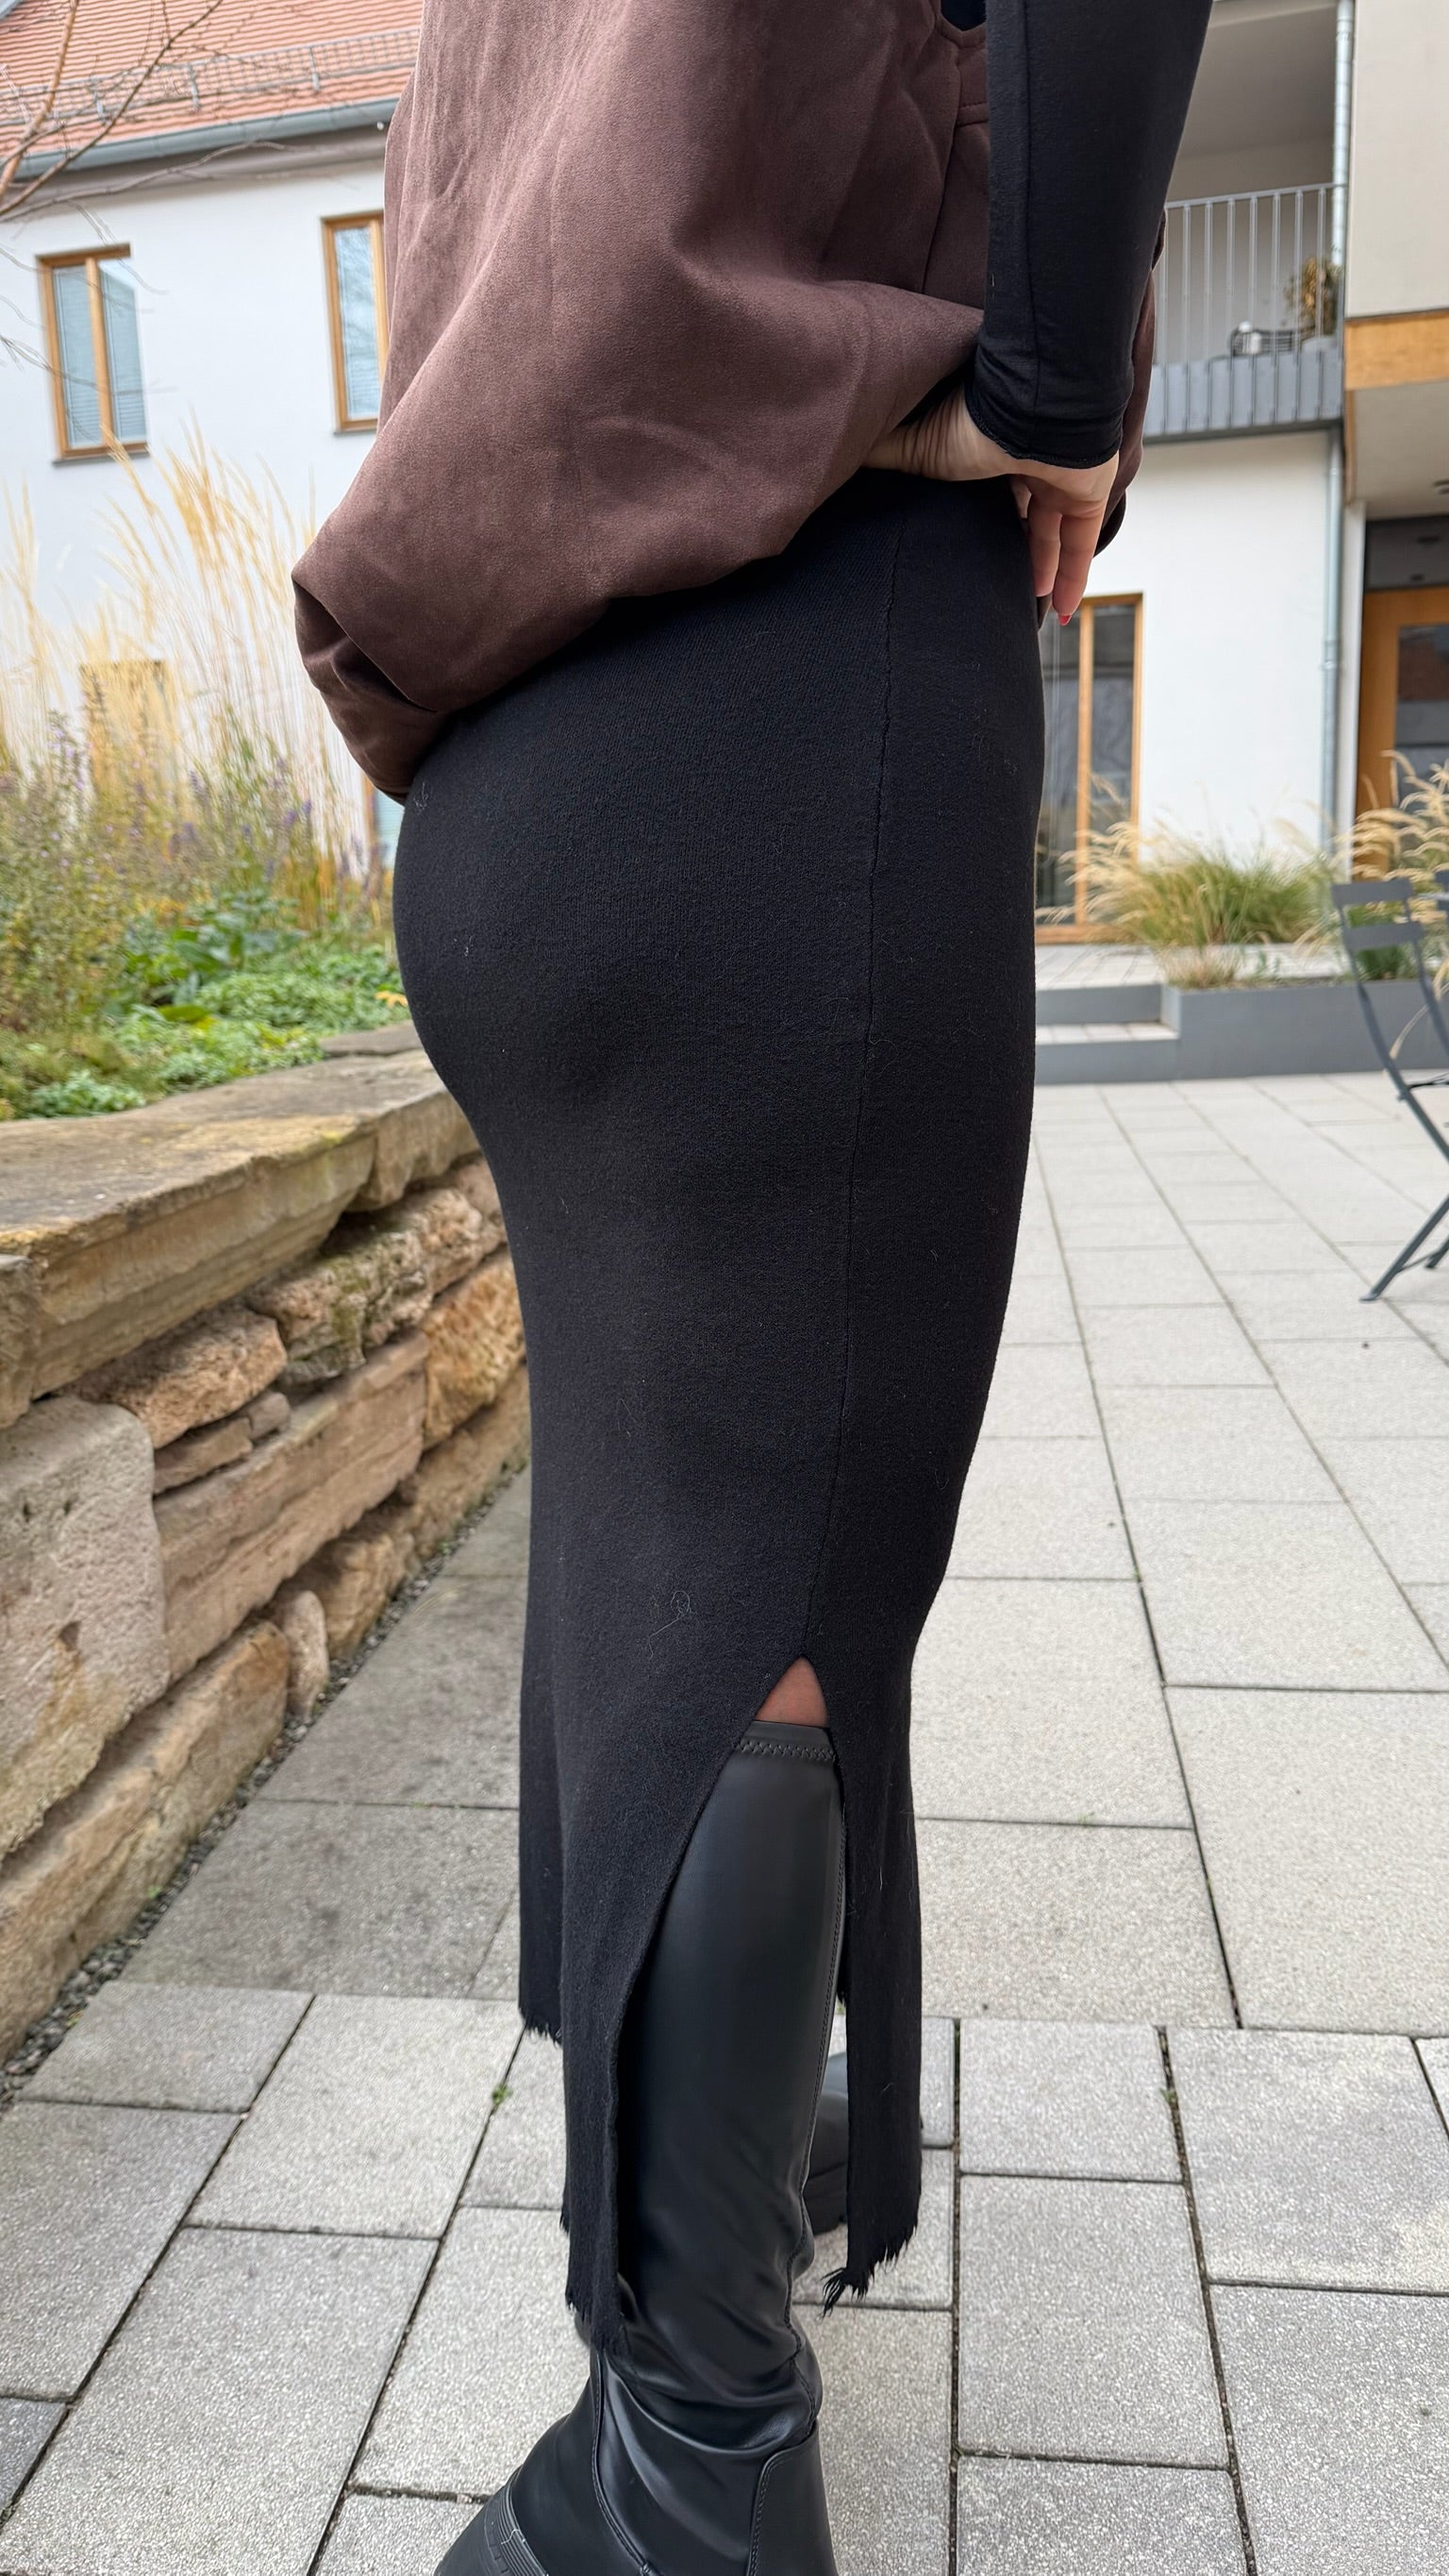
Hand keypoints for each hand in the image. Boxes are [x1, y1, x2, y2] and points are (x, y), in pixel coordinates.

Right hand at [867, 393, 1117, 624]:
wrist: (1027, 408)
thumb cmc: (970, 421)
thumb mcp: (914, 448)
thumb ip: (882, 456)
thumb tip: (839, 459)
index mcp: (988, 448)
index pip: (984, 490)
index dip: (977, 520)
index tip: (966, 548)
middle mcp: (1025, 460)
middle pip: (1019, 514)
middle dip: (1010, 548)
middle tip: (996, 583)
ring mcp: (1060, 476)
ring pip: (1051, 534)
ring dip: (1040, 571)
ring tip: (1026, 607)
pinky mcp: (1087, 493)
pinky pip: (1081, 543)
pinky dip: (1074, 577)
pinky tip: (1063, 610)